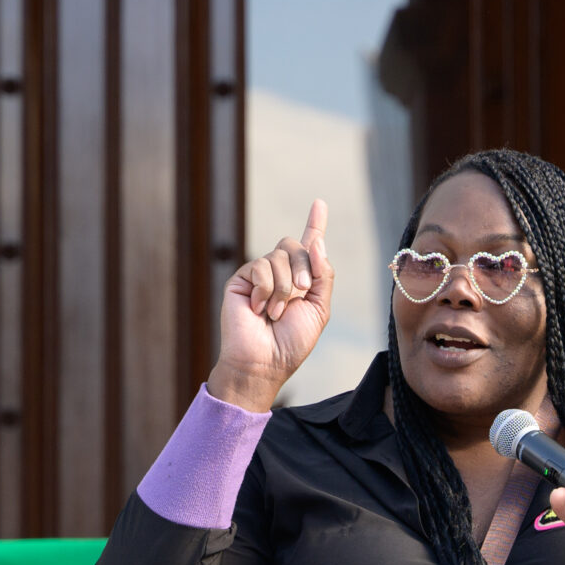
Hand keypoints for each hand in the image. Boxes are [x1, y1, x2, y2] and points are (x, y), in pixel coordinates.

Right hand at [209, 201, 333, 410]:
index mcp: (302, 280)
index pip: (309, 246)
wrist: (265, 362)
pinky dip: (266, 289)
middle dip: (304, 268)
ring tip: (276, 312)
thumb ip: (324, 275)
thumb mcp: (319, 308)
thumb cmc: (292, 342)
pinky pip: (260, 266)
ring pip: (279, 256)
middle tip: (301, 293)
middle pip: (296, 245)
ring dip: (284, 287)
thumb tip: (317, 241)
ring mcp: (260, 275)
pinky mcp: (241, 280)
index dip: (315, 224)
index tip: (319, 203)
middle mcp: (281, 273)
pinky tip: (260, 309)